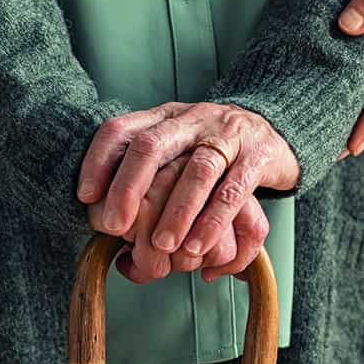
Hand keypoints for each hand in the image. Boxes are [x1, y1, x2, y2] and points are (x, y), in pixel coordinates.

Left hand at [79, 102, 298, 270]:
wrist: (278, 130)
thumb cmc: (214, 149)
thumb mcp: (177, 148)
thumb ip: (144, 172)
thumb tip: (101, 218)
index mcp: (164, 117)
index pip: (121, 129)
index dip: (98, 161)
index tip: (85, 196)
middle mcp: (192, 119)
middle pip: (152, 146)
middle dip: (129, 188)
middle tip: (114, 227)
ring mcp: (227, 135)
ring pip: (197, 170)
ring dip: (176, 212)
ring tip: (162, 246)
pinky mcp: (258, 155)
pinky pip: (234, 189)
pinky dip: (214, 221)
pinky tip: (199, 246)